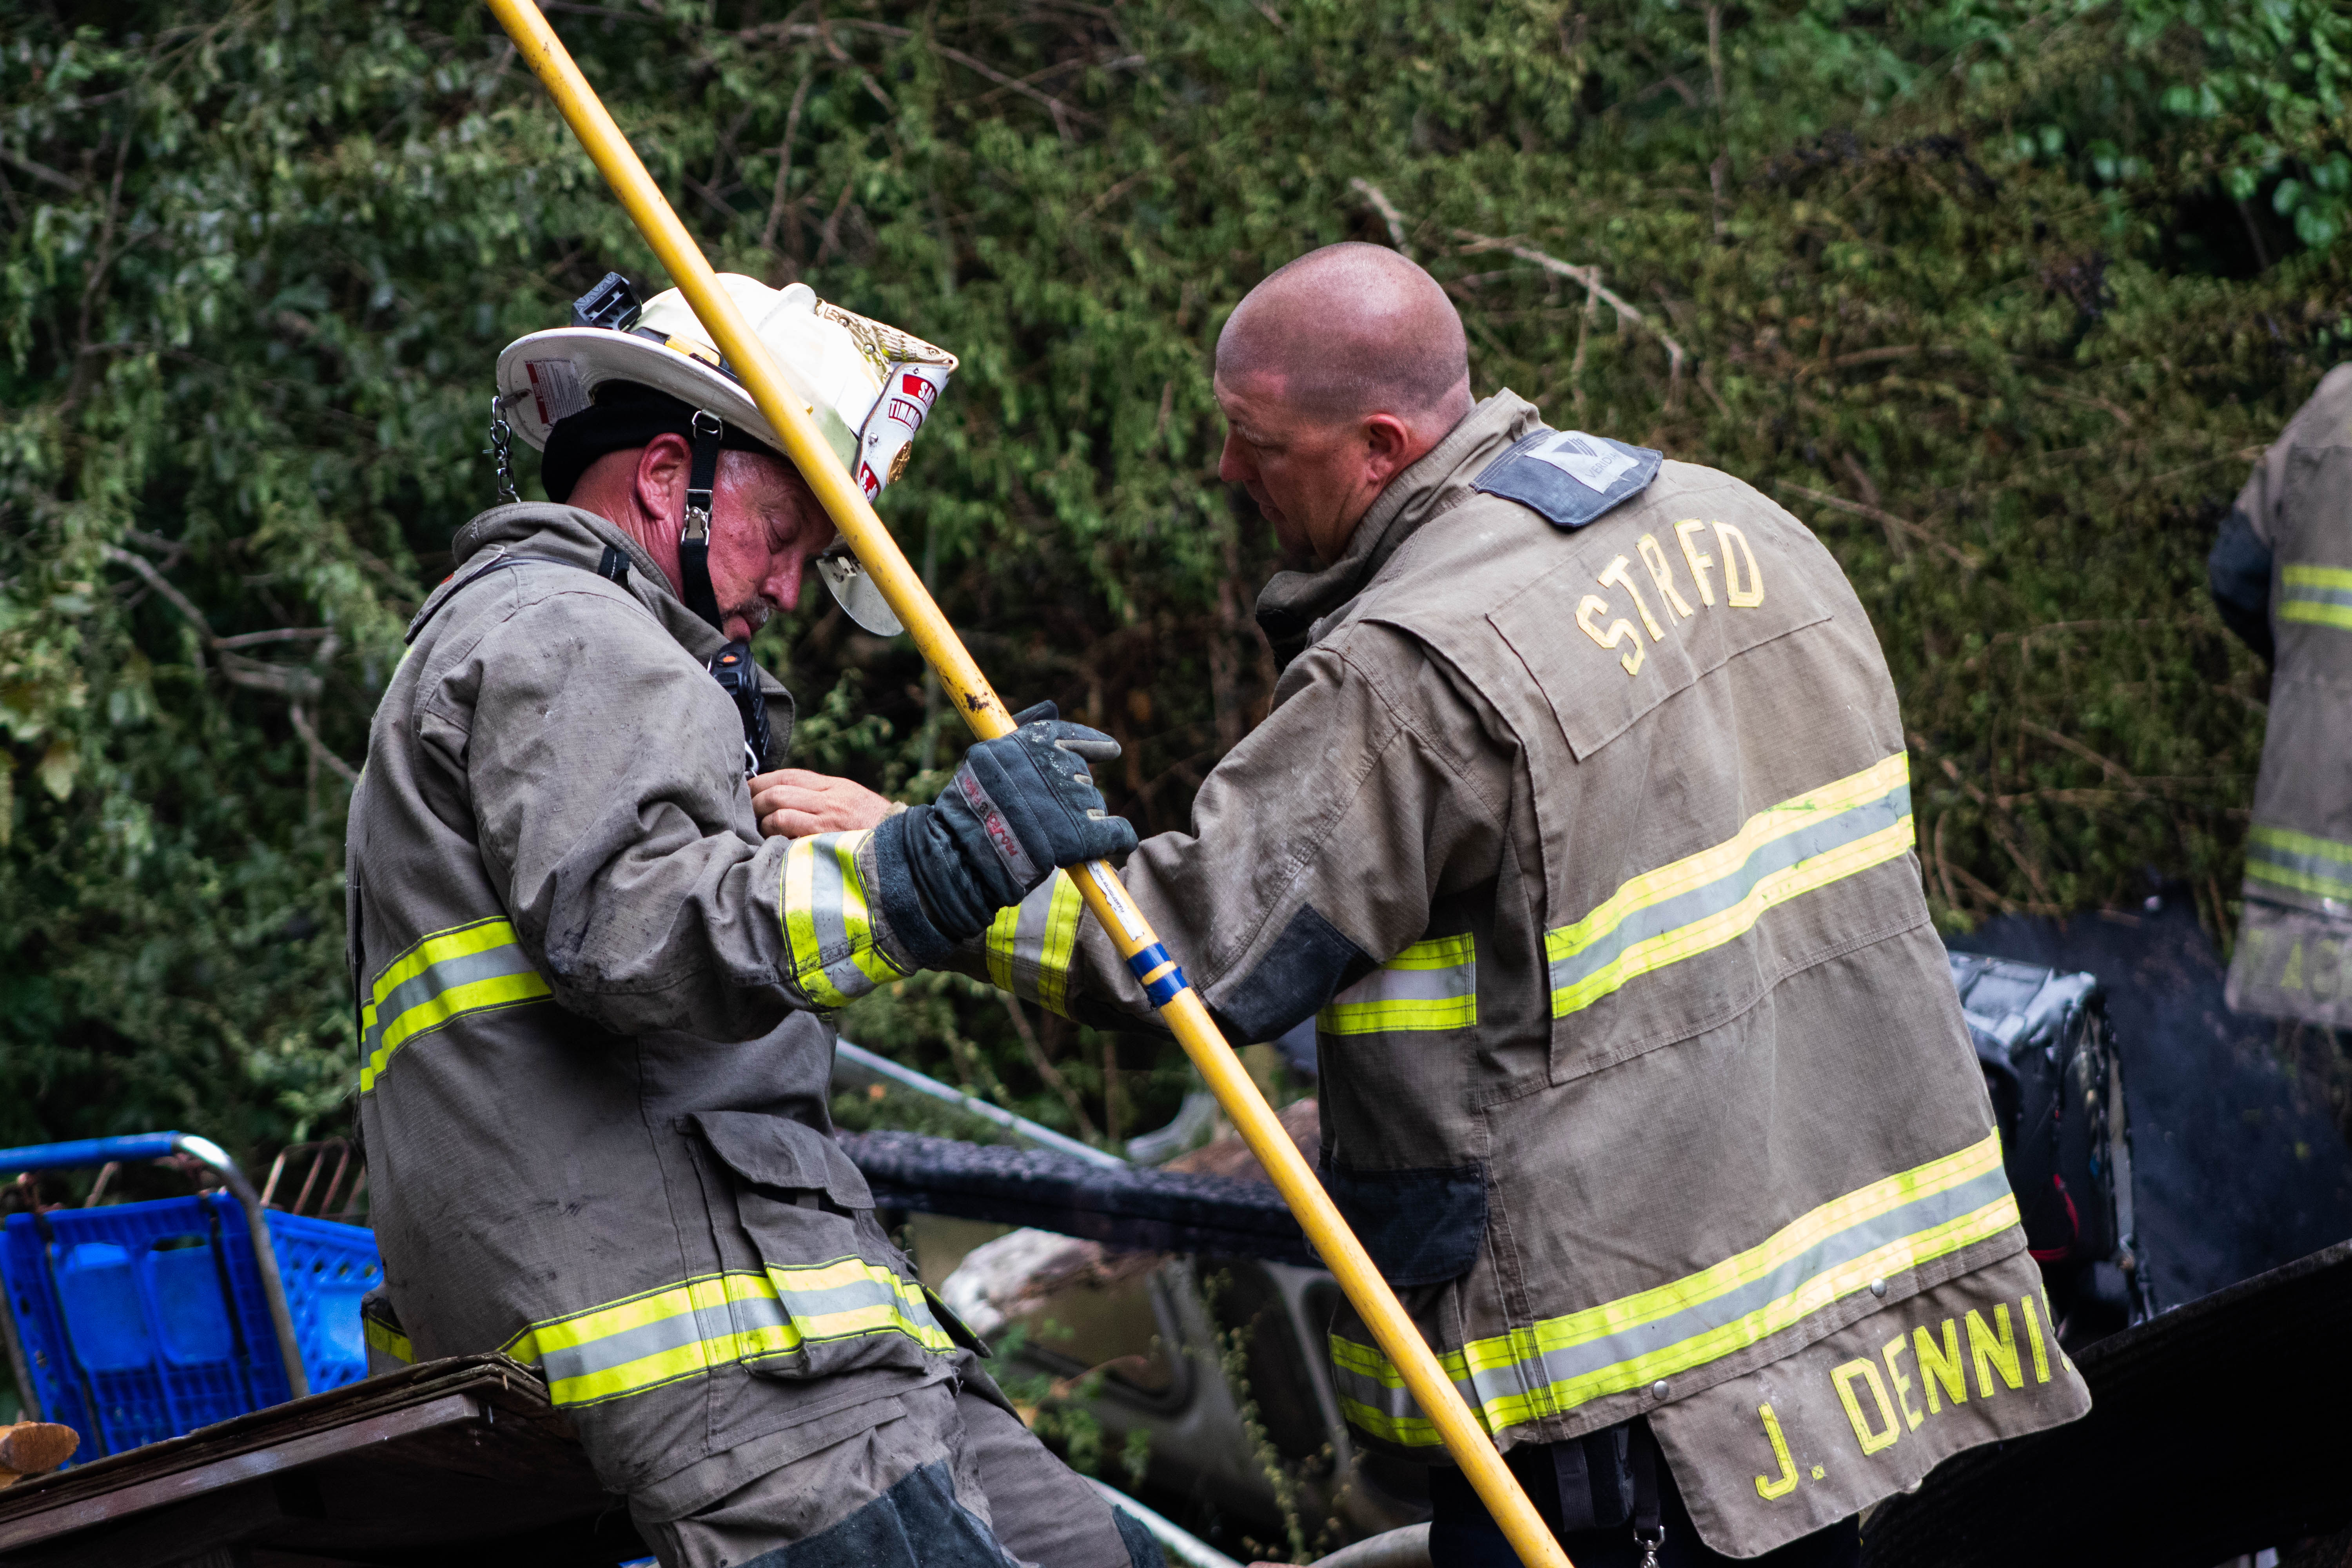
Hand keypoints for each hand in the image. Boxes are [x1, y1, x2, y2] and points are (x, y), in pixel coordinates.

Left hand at [750, 768, 893, 838]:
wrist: (906, 849)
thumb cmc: (877, 830)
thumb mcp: (853, 802)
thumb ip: (824, 798)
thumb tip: (789, 798)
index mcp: (836, 787)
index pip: (790, 775)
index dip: (763, 780)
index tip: (748, 788)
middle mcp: (830, 799)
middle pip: (779, 790)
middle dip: (756, 799)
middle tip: (745, 812)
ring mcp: (827, 821)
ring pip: (779, 810)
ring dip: (762, 820)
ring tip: (757, 830)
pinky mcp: (824, 841)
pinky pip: (787, 833)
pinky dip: (773, 836)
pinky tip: (770, 844)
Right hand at [868, 701, 1139, 964]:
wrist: (961, 854)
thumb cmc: (968, 808)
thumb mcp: (986, 758)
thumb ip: (1023, 731)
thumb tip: (1051, 705)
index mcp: (1032, 743)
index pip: (1073, 737)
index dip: (1094, 745)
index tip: (1110, 751)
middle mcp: (1055, 766)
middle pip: (1081, 778)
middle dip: (1070, 796)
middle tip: (1043, 817)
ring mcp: (1071, 801)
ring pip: (1095, 806)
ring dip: (1082, 821)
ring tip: (1050, 837)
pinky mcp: (1083, 836)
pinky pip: (1119, 834)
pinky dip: (1120, 840)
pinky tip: (1116, 846)